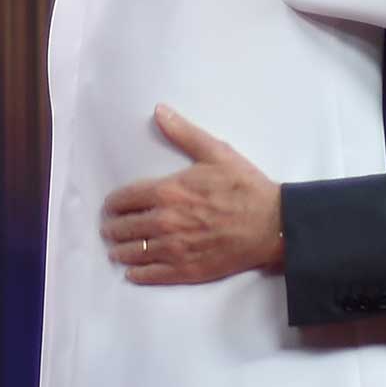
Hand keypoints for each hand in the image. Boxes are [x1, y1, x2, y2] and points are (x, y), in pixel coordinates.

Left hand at [101, 105, 284, 284]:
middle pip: (121, 228)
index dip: (112, 204)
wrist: (273, 224)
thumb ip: (184, 133)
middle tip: (112, 229)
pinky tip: (134, 271)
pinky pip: (148, 275)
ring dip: (120, 251)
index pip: (122, 200)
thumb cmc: (246, 188)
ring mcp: (174, 248)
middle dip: (112, 228)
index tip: (113, 207)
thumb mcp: (216, 153)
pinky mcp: (185, 270)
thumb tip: (159, 111)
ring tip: (119, 250)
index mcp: (168, 191)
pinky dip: (136, 273)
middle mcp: (164, 221)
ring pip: (130, 253)